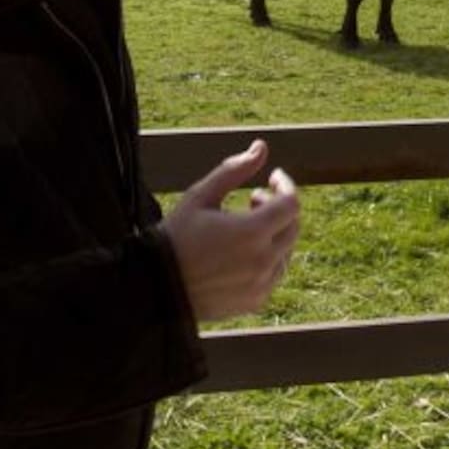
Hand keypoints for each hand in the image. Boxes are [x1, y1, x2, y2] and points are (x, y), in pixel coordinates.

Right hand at [161, 139, 299, 321]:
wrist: (156, 288)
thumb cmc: (176, 236)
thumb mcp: (201, 196)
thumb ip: (234, 169)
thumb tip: (261, 147)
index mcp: (252, 232)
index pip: (291, 203)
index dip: (285, 185)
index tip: (271, 177)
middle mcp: (262, 260)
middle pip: (292, 226)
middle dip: (278, 208)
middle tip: (253, 200)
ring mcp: (260, 284)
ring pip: (286, 251)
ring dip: (274, 233)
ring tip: (244, 226)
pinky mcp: (254, 301)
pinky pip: (274, 274)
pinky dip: (267, 258)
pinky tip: (242, 252)